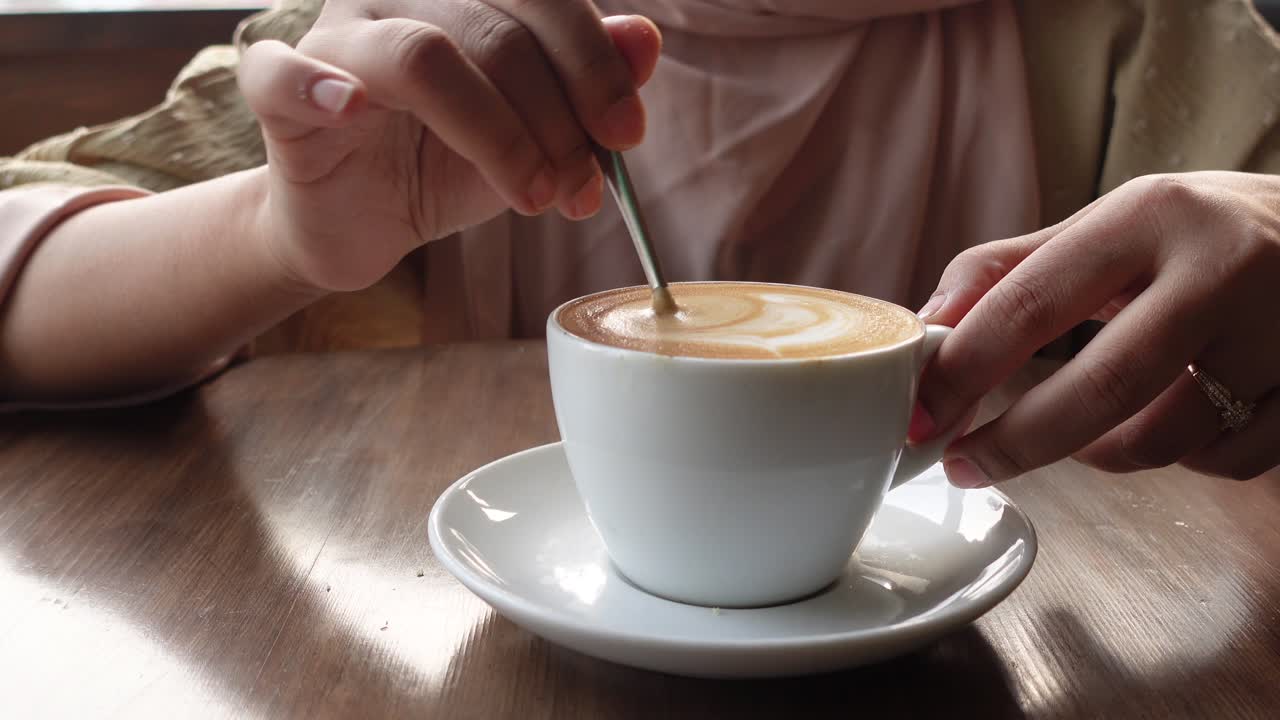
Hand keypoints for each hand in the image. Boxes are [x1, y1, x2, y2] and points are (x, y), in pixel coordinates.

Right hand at [235, 0, 661, 291]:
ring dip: (496, 135)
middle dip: (555, 119)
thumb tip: (645, 39)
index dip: (592, 62)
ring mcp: (336, 34)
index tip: (626, 134)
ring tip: (532, 198)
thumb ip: (586, 84)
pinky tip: (351, 112)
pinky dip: (317, 87)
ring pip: (424, 56)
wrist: (367, 222)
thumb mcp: (535, 131)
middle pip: (495, 29)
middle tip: (581, 189)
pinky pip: (282, 73)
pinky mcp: (279, 92)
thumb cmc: (450, 164)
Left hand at [914, 172, 1279, 485]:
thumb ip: (1018, 268)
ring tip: (1084, 431)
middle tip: (964, 465)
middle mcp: (1222, 269)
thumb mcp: (1117, 224)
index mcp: (1153, 215)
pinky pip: (1223, 461)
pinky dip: (1183, 456)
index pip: (1033, 301)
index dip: (964, 367)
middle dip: (1016, 442)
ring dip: (1102, 451)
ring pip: (1161, 441)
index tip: (920, 414)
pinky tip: (1180, 419)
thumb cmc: (1206, 232)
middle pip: (1098, 388)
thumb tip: (926, 323)